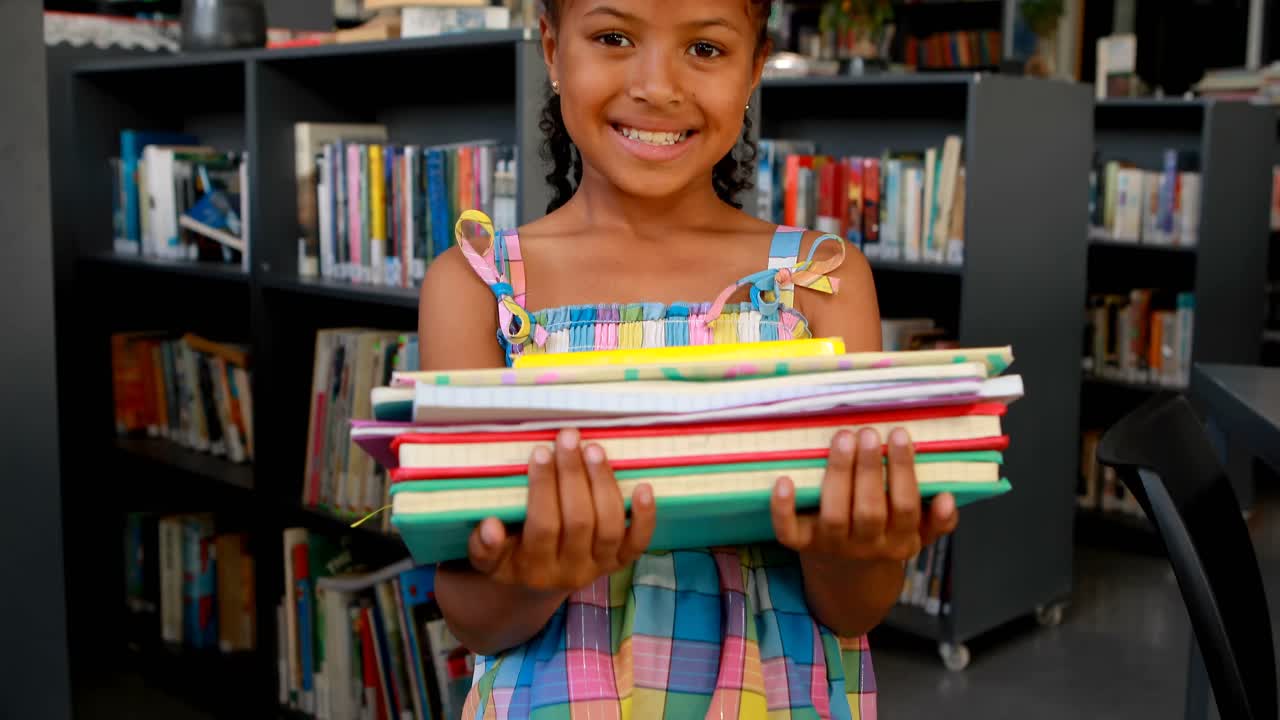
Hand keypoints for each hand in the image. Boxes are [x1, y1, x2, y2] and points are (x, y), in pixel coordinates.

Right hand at [465, 429, 656, 591]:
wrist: (536, 584)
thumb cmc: (508, 556)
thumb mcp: (487, 558)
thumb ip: (483, 545)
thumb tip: (489, 526)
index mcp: (532, 569)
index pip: (542, 527)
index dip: (543, 488)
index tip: (540, 451)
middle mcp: (569, 572)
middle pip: (579, 522)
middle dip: (574, 475)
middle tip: (568, 438)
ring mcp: (598, 567)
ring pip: (609, 527)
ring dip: (603, 484)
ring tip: (593, 449)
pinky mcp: (619, 563)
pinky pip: (639, 542)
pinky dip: (645, 516)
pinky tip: (644, 487)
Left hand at [770, 427, 958, 563]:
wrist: (849, 582)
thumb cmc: (885, 540)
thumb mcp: (918, 536)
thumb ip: (937, 520)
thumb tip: (947, 498)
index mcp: (900, 541)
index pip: (904, 507)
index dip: (903, 472)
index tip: (899, 434)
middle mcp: (867, 546)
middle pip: (869, 510)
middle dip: (869, 469)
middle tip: (867, 432)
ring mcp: (832, 546)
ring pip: (834, 515)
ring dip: (838, 475)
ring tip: (842, 438)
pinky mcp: (802, 546)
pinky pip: (789, 532)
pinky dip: (783, 509)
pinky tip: (784, 481)